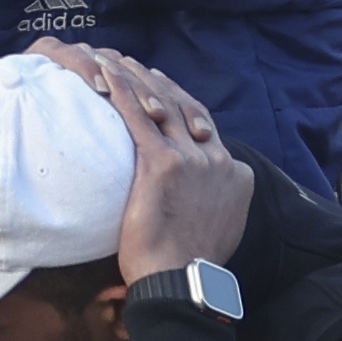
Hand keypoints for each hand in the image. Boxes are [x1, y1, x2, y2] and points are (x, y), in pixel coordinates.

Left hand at [38, 39, 251, 278]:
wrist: (182, 279)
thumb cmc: (193, 264)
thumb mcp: (222, 227)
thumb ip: (217, 203)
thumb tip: (205, 201)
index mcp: (235, 173)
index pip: (208, 128)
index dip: (186, 107)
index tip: (169, 94)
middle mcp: (217, 159)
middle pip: (186, 109)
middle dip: (161, 85)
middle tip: (141, 66)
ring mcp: (192, 158)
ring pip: (162, 106)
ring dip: (138, 80)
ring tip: (119, 61)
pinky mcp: (161, 163)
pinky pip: (138, 118)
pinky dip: (121, 93)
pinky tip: (105, 75)